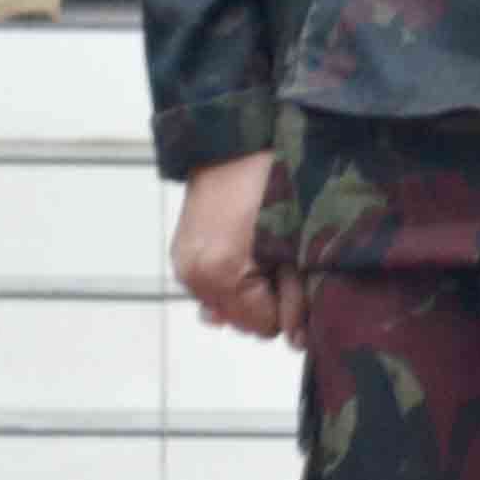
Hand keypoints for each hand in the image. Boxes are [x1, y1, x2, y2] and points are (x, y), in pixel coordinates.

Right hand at [171, 152, 287, 339]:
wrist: (234, 138)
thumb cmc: (272, 179)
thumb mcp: (298, 241)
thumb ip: (298, 295)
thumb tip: (298, 340)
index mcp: (223, 273)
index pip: (265, 326)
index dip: (290, 305)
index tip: (297, 273)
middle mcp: (195, 275)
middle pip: (243, 323)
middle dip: (269, 301)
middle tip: (283, 261)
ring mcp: (184, 265)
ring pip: (227, 308)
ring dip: (248, 292)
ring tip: (263, 253)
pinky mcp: (181, 253)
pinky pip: (211, 287)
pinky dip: (230, 279)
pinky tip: (244, 251)